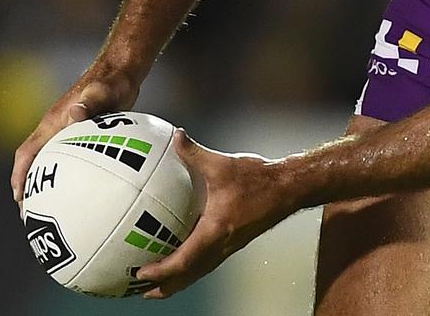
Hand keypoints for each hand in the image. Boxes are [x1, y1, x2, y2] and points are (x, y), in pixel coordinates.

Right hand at [11, 67, 138, 203]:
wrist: (122, 71)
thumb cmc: (113, 80)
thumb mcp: (104, 91)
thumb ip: (91, 102)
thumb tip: (76, 114)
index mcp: (54, 121)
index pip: (27, 152)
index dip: (20, 175)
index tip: (18, 198)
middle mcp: (56, 128)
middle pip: (34, 162)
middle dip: (29, 188)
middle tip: (32, 215)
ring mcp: (68, 131)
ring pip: (51, 162)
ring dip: (48, 184)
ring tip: (55, 212)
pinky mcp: (83, 133)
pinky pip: (72, 159)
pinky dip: (70, 177)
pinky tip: (85, 192)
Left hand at [136, 129, 295, 298]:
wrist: (288, 188)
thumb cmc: (260, 179)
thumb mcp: (222, 164)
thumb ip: (195, 153)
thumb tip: (177, 138)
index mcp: (216, 231)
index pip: (184, 260)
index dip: (161, 271)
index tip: (141, 273)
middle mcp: (222, 245)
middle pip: (189, 276)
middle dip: (164, 288)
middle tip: (141, 291)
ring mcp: (229, 246)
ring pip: (199, 272)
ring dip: (177, 281)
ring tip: (157, 284)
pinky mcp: (234, 242)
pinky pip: (207, 262)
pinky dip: (191, 267)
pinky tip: (184, 256)